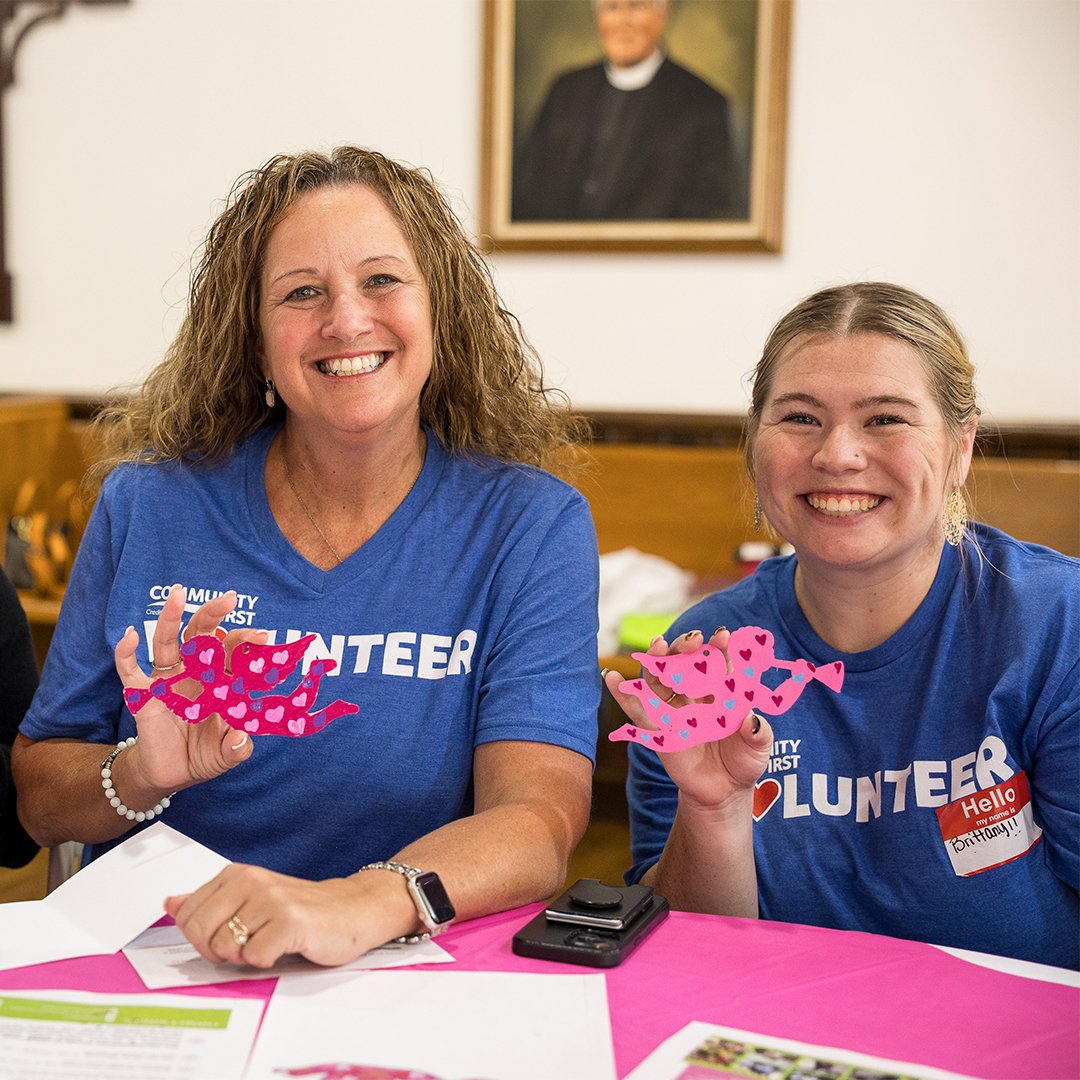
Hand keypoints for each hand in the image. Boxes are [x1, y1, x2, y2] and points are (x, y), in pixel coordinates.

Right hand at [113, 585, 260, 792]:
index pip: (234, 652)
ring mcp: (168, 680)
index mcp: (221, 680)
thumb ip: (236, 748)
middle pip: (203, 636)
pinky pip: (131, 669)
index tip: (265, 637)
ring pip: (168, 642)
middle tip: (229, 598)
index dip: (248, 643)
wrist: (173, 773)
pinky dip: (127, 652)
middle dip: (214, 615)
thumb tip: (241, 741)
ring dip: (172, 618)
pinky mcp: (143, 695)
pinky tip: (130, 636)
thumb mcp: (225, 754)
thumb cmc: (205, 753)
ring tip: (178, 594)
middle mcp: (195, 672)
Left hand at [165, 864, 409, 967]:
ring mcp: (272, 900)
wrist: (353, 910)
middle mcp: (252, 881)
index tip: (227, 935)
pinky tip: (284, 948)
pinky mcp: (290, 922)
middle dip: (217, 951)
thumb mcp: (251, 900)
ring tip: (268, 944)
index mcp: (237, 874)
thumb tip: (170, 902)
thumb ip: (210, 902)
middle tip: (246, 947)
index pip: (187, 915)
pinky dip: (266, 962)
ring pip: (225, 947)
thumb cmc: (303, 910)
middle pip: (200, 932)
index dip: (201, 938)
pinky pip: (254, 958)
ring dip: (244, 957)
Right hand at [603, 628, 772, 809]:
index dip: (720, 648)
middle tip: (693, 639)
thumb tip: (751, 720)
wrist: (723, 791)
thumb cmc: (743, 762)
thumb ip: (758, 733)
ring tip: (657, 645)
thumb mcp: (759, 748)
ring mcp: (673, 708)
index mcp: (720, 691)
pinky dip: (622, 693)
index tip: (723, 636)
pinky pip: (636, 708)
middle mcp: (695, 693)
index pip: (718, 663)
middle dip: (687, 647)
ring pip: (659, 678)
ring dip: (656, 659)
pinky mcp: (656, 728)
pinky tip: (610, 676)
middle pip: (684, 662)